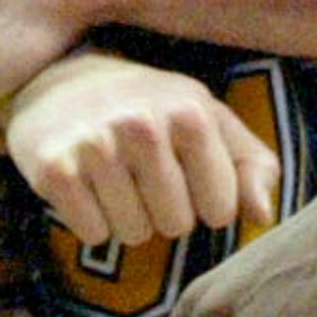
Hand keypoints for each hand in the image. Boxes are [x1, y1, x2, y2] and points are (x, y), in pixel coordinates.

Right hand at [3, 50, 280, 247]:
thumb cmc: (155, 108)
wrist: (64, 81)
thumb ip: (254, 166)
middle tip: (147, 177)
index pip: (220, 210)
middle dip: (166, 212)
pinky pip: (93, 234)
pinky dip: (92, 221)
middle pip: (176, 226)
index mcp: (190, 113)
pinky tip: (88, 184)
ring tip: (117, 178)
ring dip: (129, 218)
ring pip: (133, 234)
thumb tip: (263, 216)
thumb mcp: (213, 122)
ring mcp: (94, 147)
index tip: (190, 178)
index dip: (207, 204)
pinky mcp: (54, 170)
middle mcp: (141, 125)